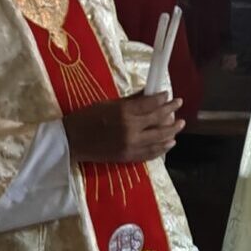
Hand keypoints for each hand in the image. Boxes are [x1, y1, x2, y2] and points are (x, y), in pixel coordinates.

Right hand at [62, 93, 183, 164]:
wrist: (71, 141)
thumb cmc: (86, 118)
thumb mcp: (107, 104)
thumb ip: (130, 101)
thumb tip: (148, 93)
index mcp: (123, 112)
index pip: (150, 104)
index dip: (162, 99)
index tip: (169, 95)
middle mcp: (130, 128)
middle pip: (158, 119)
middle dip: (171, 110)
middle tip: (178, 104)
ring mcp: (131, 145)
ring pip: (159, 138)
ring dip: (171, 130)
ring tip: (179, 124)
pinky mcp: (128, 157)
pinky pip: (150, 153)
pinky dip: (162, 148)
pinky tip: (169, 143)